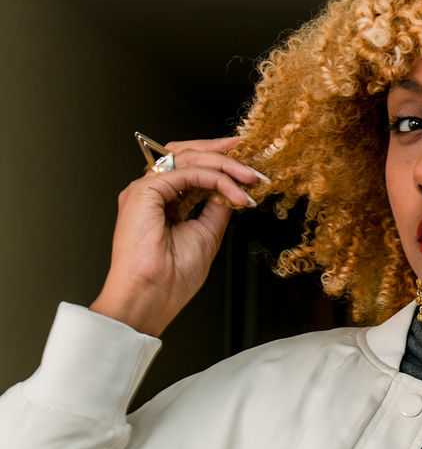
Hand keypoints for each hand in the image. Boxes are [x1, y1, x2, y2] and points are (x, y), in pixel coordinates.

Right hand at [89, 136, 266, 336]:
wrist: (152, 296)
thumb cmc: (172, 277)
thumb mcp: (207, 233)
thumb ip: (216, 206)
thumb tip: (232, 189)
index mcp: (160, 201)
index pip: (188, 166)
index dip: (218, 160)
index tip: (246, 163)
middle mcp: (150, 191)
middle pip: (185, 154)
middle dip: (220, 151)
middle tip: (249, 154)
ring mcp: (144, 189)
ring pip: (188, 159)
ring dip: (224, 164)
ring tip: (250, 177)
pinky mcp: (144, 191)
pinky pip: (187, 172)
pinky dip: (216, 178)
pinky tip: (235, 191)